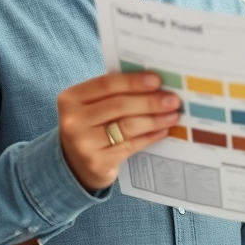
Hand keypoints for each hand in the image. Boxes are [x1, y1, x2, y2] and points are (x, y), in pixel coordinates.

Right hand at [57, 71, 180, 191]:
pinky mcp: (97, 163)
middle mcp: (73, 121)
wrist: (75, 163)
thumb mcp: (92, 105)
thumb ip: (115, 92)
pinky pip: (130, 146)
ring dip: (154, 120)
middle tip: (172, 100)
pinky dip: (149, 137)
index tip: (157, 80)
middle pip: (118, 106)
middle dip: (149, 101)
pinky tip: (163, 130)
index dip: (133, 81)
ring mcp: (83, 144)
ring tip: (173, 115)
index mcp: (71, 98)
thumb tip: (155, 83)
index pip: (106, 84)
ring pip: (127, 127)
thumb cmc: (91, 124)